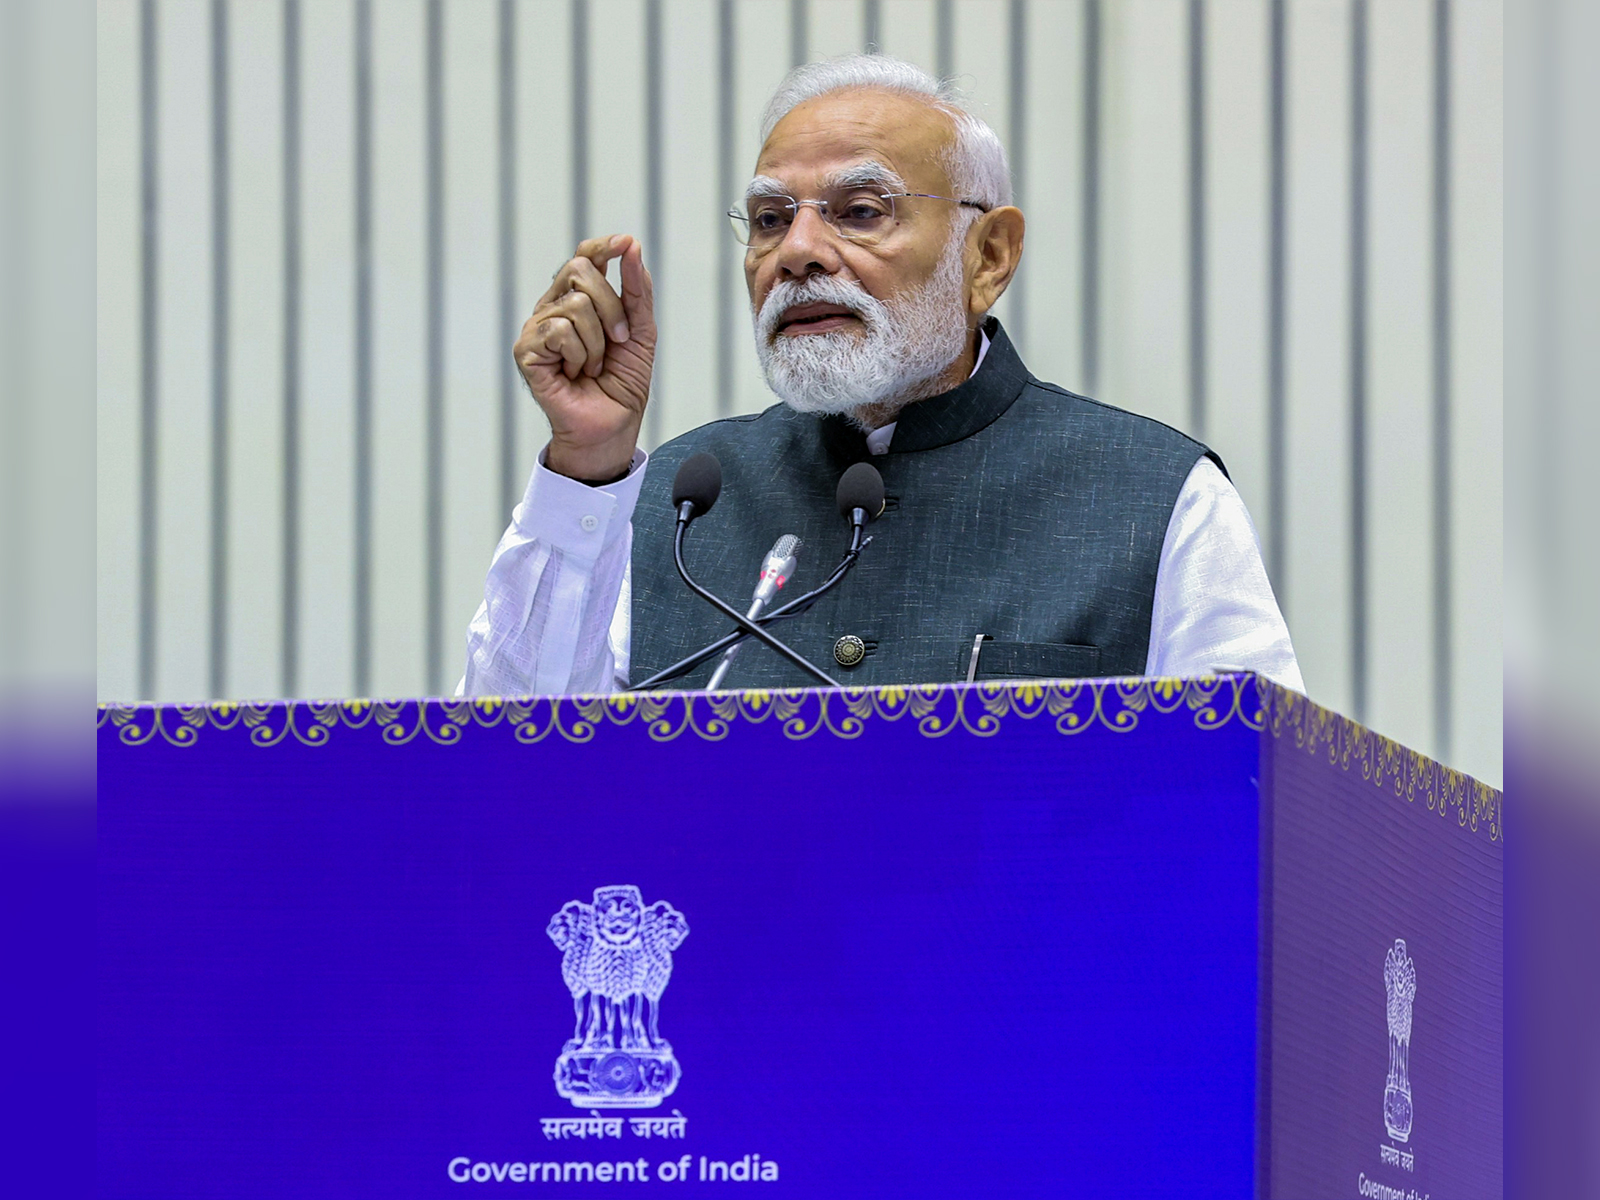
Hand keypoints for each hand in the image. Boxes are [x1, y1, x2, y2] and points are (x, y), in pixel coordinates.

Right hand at [515, 234, 656, 480]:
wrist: (613, 426)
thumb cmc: (622, 383)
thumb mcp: (640, 331)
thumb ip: (637, 290)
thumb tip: (632, 246)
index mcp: (577, 299)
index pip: (584, 257)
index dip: (603, 246)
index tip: (626, 243)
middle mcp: (553, 308)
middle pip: (579, 269)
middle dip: (612, 306)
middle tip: (619, 340)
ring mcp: (537, 328)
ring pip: (574, 304)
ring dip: (597, 341)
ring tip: (593, 366)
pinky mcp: (527, 351)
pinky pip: (559, 330)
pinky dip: (579, 354)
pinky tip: (576, 373)